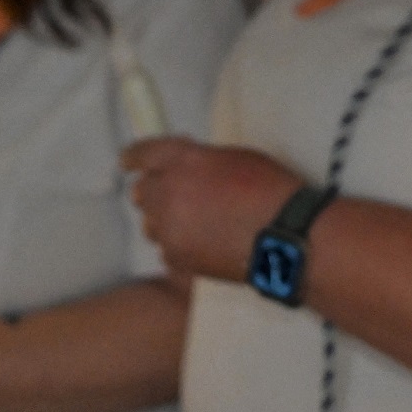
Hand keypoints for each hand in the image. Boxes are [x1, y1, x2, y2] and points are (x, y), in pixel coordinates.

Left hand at [124, 139, 304, 283]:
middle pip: (142, 191)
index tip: (127, 162)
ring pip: (151, 223)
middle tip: (176, 196)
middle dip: (155, 191)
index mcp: (184, 161)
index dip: (133, 157)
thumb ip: (201, 160)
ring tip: (193, 224)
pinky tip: (204, 244)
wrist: (285, 237)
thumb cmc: (271, 190)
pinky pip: (166, 248)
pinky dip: (179, 245)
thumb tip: (187, 168)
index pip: (144, 154)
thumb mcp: (236, 158)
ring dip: (165, 220)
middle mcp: (168, 192)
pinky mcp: (176, 257)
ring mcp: (169, 228)